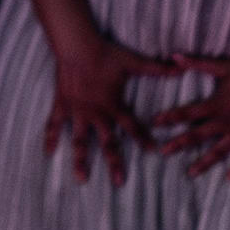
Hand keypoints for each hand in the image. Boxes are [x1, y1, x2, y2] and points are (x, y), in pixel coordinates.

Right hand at [42, 37, 171, 186]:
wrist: (77, 47)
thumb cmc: (106, 54)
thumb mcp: (134, 62)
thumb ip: (157, 69)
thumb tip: (181, 67)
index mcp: (114, 105)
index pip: (132, 127)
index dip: (143, 139)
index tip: (153, 152)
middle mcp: (96, 113)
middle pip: (107, 143)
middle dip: (114, 163)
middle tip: (119, 182)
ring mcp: (77, 112)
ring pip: (79, 141)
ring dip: (80, 161)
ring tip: (82, 179)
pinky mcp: (61, 106)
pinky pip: (53, 125)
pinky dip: (50, 139)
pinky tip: (47, 153)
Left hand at [147, 51, 229, 180]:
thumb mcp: (222, 66)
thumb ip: (197, 63)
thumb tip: (173, 55)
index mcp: (217, 105)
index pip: (187, 113)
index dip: (170, 118)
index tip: (154, 123)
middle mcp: (228, 121)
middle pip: (198, 136)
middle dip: (179, 144)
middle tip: (163, 153)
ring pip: (220, 151)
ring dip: (205, 162)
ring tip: (191, 172)